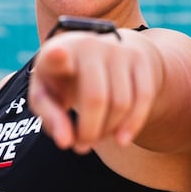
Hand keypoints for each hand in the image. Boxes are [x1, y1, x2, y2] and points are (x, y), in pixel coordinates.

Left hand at [28, 30, 161, 152]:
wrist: (103, 50)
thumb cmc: (66, 78)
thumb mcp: (47, 94)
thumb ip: (50, 118)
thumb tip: (66, 142)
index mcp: (57, 51)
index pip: (58, 53)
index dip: (58, 56)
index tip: (58, 54)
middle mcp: (90, 45)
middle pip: (95, 99)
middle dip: (89, 132)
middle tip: (81, 146)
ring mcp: (118, 50)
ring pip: (121, 103)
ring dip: (109, 130)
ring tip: (96, 138)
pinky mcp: (140, 58)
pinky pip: (143, 97)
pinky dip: (133, 124)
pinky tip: (122, 140)